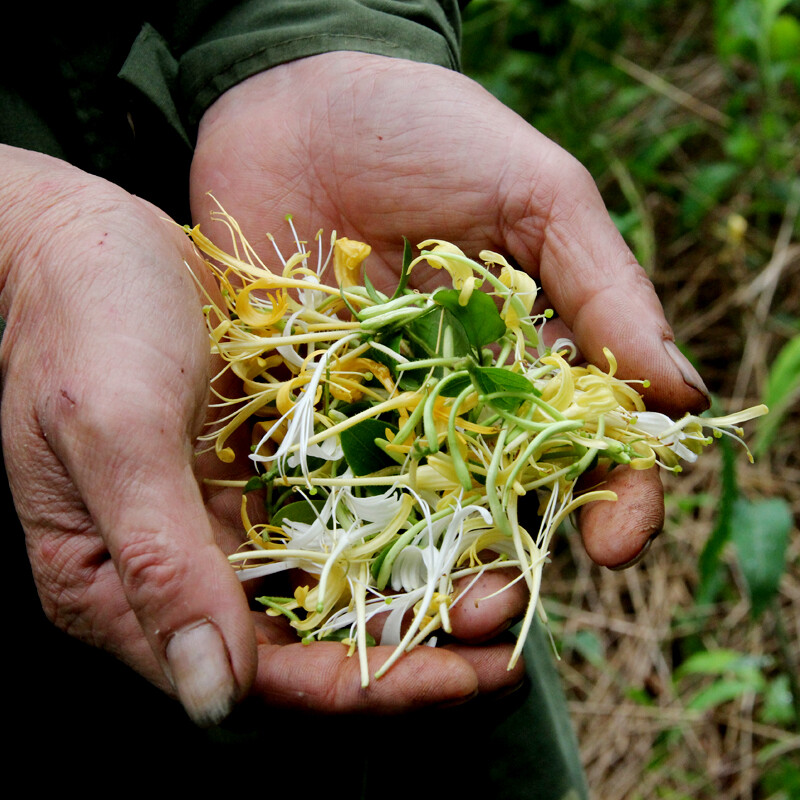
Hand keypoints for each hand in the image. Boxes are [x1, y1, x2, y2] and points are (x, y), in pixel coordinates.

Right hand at [1, 145, 519, 723]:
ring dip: (416, 590)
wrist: (88, 241)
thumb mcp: (112, 432)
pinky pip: (338, 511)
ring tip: (502, 589)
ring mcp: (227, 519)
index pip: (256, 675)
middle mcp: (183, 568)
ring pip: (334, 582)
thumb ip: (158, 560)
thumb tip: (212, 697)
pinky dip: (398, 523)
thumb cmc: (80, 323)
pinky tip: (460, 520)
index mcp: (123, 589)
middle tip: (502, 647)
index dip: (360, 688)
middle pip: (306, 641)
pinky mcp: (260, 469)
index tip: (459, 681)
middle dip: (409, 650)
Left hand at [190, 52, 709, 574]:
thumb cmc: (423, 128)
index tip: (616, 541)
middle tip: (491, 614)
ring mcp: (384, 401)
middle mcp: (463, 391)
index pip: (589, 440)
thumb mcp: (534, 190)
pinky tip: (334, 571)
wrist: (291, 100)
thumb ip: (602, 285)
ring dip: (422, 568)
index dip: (612, 496)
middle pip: (499, 495)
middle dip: (505, 561)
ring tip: (420, 621)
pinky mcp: (307, 396)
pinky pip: (325, 470)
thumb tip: (679, 393)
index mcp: (532, 348)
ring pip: (415, 503)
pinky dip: (332, 521)